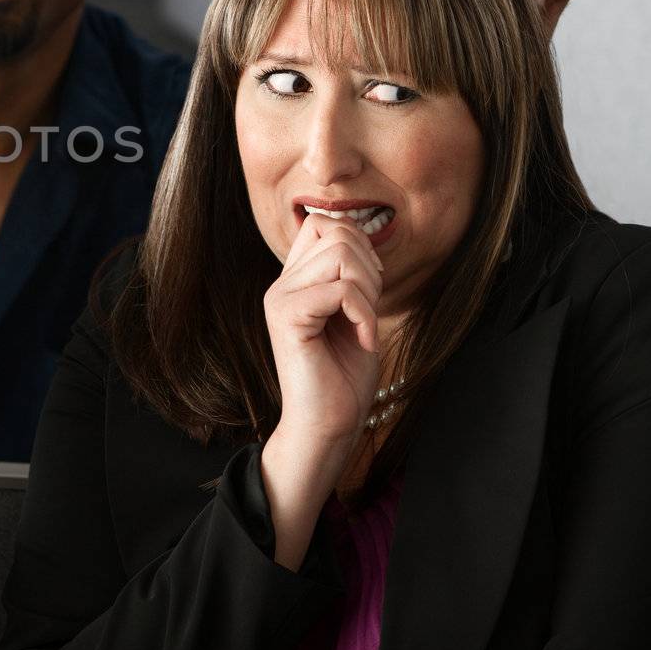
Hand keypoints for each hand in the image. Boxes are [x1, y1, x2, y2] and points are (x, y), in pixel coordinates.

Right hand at [262, 214, 384, 450]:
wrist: (328, 426)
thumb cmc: (344, 377)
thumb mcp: (355, 315)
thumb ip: (353, 278)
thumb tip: (363, 239)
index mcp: (294, 281)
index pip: (322, 224)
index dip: (357, 242)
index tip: (369, 286)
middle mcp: (281, 284)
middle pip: (337, 233)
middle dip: (370, 268)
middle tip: (369, 312)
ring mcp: (280, 299)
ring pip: (341, 255)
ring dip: (369, 291)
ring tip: (365, 327)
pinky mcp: (287, 318)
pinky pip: (341, 290)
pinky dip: (365, 315)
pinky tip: (363, 341)